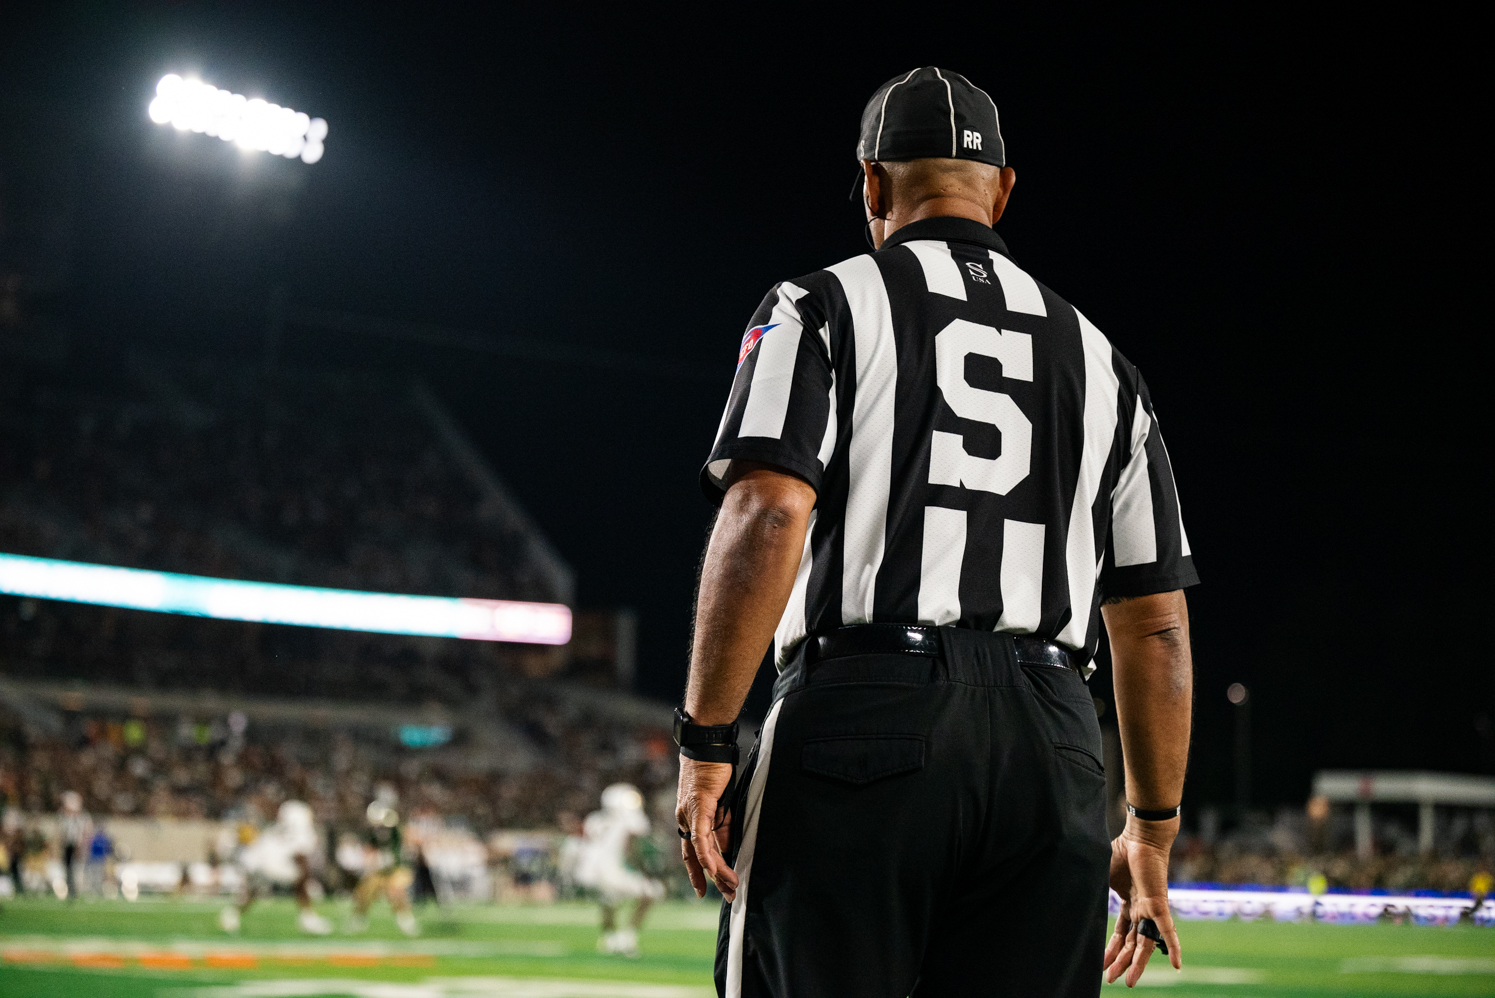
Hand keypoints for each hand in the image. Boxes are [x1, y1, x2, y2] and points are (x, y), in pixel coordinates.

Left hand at [675, 755, 737, 900]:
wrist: (707, 745)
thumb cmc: (713, 770)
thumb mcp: (720, 804)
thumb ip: (721, 826)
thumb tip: (726, 849)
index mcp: (688, 819)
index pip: (691, 852)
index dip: (697, 872)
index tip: (704, 891)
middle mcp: (684, 819)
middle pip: (697, 856)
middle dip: (713, 879)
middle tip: (729, 895)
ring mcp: (689, 813)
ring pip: (701, 850)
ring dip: (717, 871)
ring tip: (731, 885)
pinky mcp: (698, 806)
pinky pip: (701, 835)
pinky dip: (706, 854)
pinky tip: (714, 869)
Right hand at [1103, 819, 1182, 986]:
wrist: (1140, 835)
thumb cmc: (1122, 850)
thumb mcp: (1101, 875)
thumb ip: (1093, 890)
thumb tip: (1072, 896)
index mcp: (1129, 902)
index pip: (1121, 932)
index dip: (1111, 948)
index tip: (1101, 963)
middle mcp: (1141, 909)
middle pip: (1132, 943)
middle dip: (1120, 961)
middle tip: (1111, 979)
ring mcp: (1151, 908)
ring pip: (1146, 943)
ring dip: (1137, 963)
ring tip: (1128, 981)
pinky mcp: (1159, 904)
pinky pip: (1167, 930)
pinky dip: (1173, 947)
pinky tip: (1177, 965)